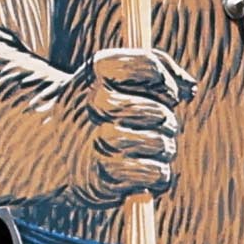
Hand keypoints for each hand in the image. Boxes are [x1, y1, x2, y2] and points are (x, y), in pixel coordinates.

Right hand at [78, 44, 195, 198]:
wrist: (53, 149)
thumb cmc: (99, 109)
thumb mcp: (117, 74)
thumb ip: (158, 67)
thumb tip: (190, 89)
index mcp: (98, 71)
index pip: (148, 66)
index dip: (164, 80)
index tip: (166, 91)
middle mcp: (94, 102)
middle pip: (157, 111)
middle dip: (164, 118)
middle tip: (154, 122)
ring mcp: (99, 141)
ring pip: (159, 143)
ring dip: (163, 147)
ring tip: (148, 147)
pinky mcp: (104, 177)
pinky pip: (155, 173)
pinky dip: (157, 173)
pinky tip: (143, 167)